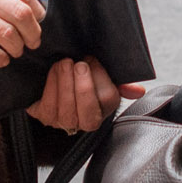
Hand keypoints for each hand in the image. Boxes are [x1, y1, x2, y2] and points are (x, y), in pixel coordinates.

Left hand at [26, 57, 147, 132]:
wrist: (58, 79)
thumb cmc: (85, 77)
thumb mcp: (105, 78)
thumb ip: (123, 84)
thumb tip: (138, 91)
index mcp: (103, 109)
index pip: (108, 99)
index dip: (100, 78)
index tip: (92, 60)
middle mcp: (83, 122)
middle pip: (86, 113)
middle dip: (83, 87)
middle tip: (80, 64)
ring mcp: (62, 122)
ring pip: (66, 110)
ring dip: (65, 83)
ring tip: (65, 63)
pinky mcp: (43, 115)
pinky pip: (47, 105)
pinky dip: (51, 85)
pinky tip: (54, 69)